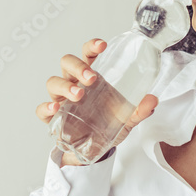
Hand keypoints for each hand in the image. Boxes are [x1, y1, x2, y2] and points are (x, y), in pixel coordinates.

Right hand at [37, 38, 158, 165]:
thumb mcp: (127, 119)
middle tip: (92, 78)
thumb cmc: (108, 125)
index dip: (92, 47)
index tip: (102, 45)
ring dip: (65, 85)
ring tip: (79, 95)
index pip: (88, 55)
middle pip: (68, 63)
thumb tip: (153, 99)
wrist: (96, 150)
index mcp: (92, 77)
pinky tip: (56, 108)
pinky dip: (46, 106)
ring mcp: (62, 99)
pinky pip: (42, 109)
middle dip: (78, 66)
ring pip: (53, 82)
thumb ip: (139, 110)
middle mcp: (74, 83)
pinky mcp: (53, 117)